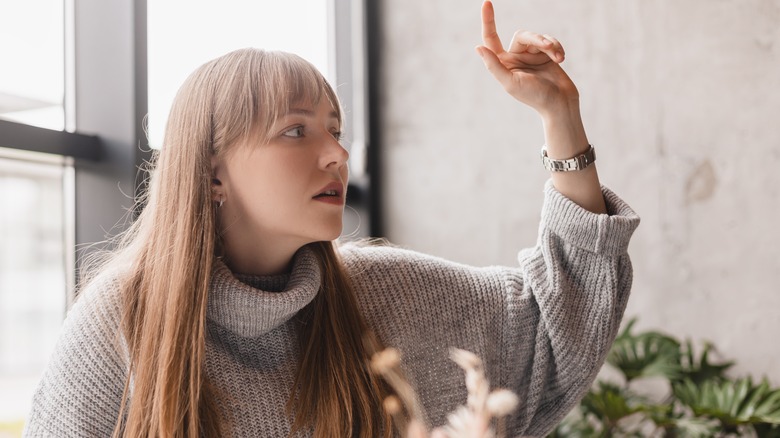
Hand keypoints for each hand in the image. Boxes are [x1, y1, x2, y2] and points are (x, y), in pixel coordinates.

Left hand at [477, 0, 578, 116]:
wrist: (559, 104)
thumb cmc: (534, 96)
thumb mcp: (511, 83)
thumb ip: (494, 66)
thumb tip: (478, 48)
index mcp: (503, 63)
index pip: (491, 38)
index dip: (488, 21)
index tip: (486, 2)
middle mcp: (515, 57)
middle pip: (522, 35)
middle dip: (536, 39)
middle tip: (548, 46)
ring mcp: (531, 55)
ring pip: (537, 37)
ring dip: (549, 44)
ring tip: (559, 57)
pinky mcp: (546, 55)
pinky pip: (550, 41)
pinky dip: (556, 47)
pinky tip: (561, 59)